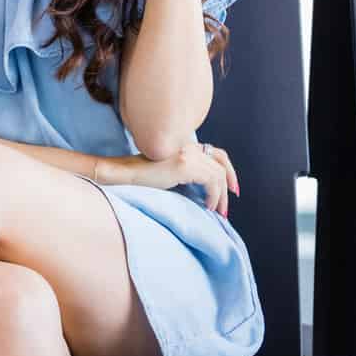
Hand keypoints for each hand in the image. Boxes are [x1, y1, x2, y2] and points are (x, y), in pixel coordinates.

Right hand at [94, 140, 237, 215]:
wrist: (124, 173)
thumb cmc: (142, 176)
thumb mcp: (169, 171)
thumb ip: (186, 171)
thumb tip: (204, 188)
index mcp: (186, 145)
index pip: (216, 153)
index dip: (228, 170)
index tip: (231, 188)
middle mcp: (189, 146)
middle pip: (221, 162)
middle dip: (230, 182)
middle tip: (230, 201)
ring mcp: (187, 153)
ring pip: (218, 174)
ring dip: (221, 195)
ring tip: (218, 211)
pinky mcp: (184, 164)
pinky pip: (210, 181)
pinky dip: (213, 196)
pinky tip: (207, 206)